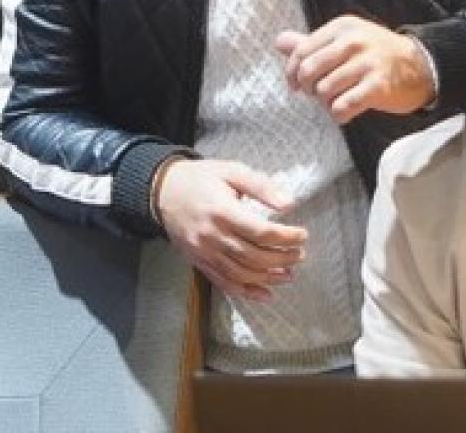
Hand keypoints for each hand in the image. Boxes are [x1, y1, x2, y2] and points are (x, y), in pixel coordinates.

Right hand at [155, 159, 306, 300]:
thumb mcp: (231, 171)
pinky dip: (246, 292)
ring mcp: (204, 252)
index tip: (302, 235)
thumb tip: (289, 204)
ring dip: (269, 278)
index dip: (287, 237)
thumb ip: (261, 186)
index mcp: (222, 211)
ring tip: (289, 274)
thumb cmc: (200, 178)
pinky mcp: (199, 262)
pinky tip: (265, 294)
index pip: (262, 232)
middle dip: (283, 258)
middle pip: (255, 256)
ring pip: (242, 274)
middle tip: (300, 254)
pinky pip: (224, 283)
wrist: (162, 190)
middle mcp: (212, 235)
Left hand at [276, 15, 435, 123]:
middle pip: (309, 71)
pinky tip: (345, 112)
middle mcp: (353, 42)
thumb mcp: (344, 40)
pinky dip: (338, 114)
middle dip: (307, 89)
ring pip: (324, 90)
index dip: (292, 73)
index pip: (301, 51)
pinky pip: (343, 106)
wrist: (421, 66)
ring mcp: (367, 63)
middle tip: (317, 94)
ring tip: (335, 102)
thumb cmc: (375, 54)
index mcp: (341, 28)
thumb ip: (311, 43)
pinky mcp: (378, 86)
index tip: (295, 85)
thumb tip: (279, 42)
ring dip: (325, 103)